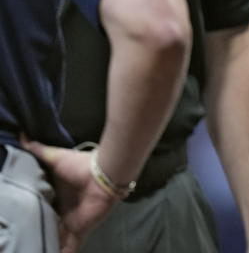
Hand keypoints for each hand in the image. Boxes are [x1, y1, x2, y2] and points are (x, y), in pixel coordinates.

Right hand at [20, 137, 118, 252]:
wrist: (102, 174)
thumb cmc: (80, 165)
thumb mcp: (53, 157)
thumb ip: (37, 150)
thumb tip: (23, 137)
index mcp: (56, 198)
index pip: (40, 211)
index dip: (31, 218)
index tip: (15, 224)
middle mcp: (62, 212)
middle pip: (46, 228)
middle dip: (37, 235)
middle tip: (19, 242)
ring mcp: (71, 224)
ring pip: (55, 241)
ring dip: (46, 246)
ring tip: (30, 251)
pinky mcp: (78, 232)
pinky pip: (69, 249)